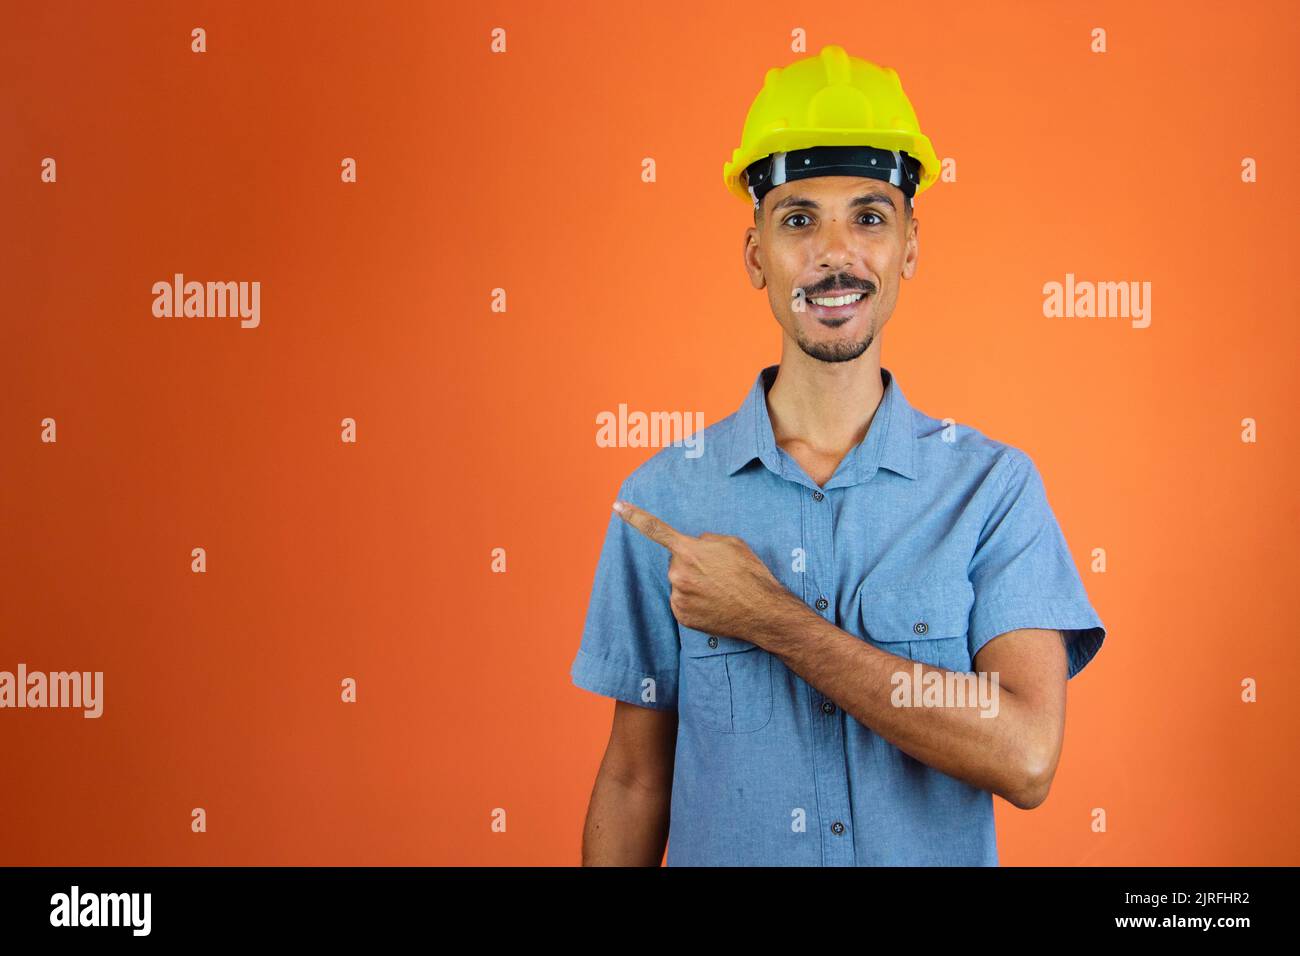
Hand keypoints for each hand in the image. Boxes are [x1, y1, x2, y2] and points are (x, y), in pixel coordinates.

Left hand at [612, 498, 802, 645]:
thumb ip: (705, 540)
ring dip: (693, 583)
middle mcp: (678, 574)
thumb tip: (695, 546)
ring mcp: (678, 597)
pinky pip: (682, 602)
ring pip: (679, 583)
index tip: (616, 506)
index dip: (634, 516)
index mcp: (688, 550)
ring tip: (719, 589)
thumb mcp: (732, 543)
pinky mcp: (682, 616)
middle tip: (717, 573)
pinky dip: (694, 601)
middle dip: (691, 563)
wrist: (763, 611)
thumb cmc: (750, 574)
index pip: (655, 529)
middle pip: (676, 562)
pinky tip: (713, 603)